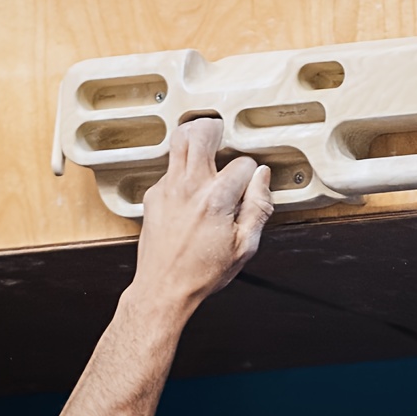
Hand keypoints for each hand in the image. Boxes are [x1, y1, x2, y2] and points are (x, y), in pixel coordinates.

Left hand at [132, 118, 272, 312]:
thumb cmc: (202, 272)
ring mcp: (168, 188)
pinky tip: (190, 181)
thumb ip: (258, 207)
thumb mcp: (245, 246)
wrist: (165, 286)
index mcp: (217, 199)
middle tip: (223, 133)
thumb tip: (262, 179)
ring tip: (205, 140)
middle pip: (201, 133)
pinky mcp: (154, 195)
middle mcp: (190, 187)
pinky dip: (181, 166)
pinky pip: (169, 167)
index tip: (251, 182)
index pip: (242, 164)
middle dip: (216, 128)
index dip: (251, 172)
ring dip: (193, 135)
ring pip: (178, 141)